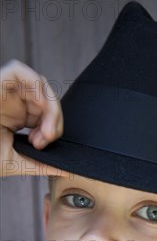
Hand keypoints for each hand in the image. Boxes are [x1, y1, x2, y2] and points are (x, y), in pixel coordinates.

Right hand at [0, 59, 67, 177]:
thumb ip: (40, 165)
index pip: (45, 113)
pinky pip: (19, 70)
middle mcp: (12, 102)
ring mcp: (4, 91)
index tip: (43, 144)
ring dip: (51, 107)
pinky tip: (38, 105)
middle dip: (55, 119)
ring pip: (40, 84)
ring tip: (44, 131)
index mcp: (16, 118)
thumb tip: (66, 169)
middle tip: (46, 139)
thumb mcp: (15, 163)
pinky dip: (35, 85)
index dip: (53, 127)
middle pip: (47, 98)